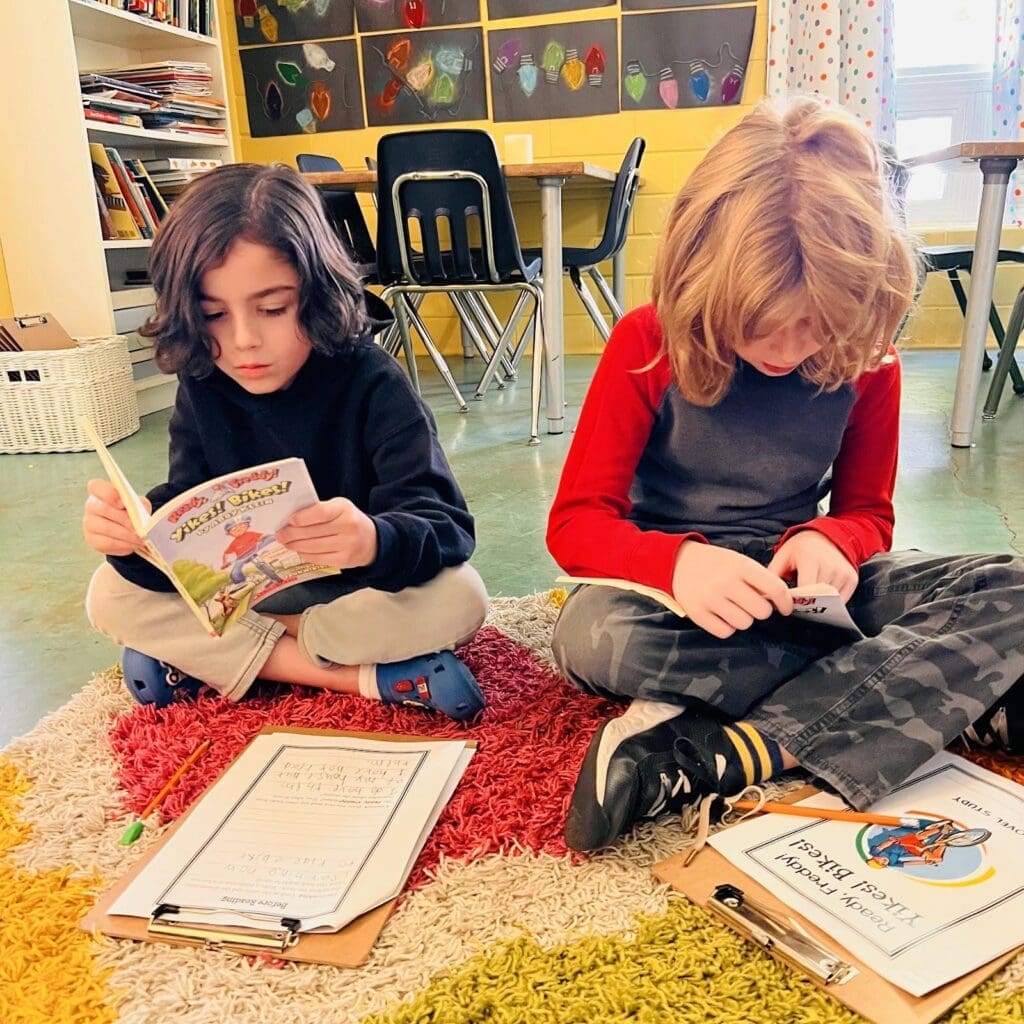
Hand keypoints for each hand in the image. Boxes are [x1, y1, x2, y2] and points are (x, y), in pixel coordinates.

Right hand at [82, 479, 149, 555]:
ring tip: (141, 539)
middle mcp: (91, 505)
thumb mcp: (139, 503)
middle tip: (140, 528)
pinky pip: (107, 543)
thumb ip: (140, 505)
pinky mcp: (92, 539)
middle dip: (124, 520)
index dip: (109, 494)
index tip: (123, 502)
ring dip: (126, 535)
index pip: (96, 486)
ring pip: (106, 528)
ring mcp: (89, 523)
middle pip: (104, 509)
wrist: (126, 528)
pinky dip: (123, 545)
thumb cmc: (132, 510)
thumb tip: (141, 517)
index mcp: (100, 490)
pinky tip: (133, 544)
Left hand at [276, 498, 377, 569]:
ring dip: (295, 545)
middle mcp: (348, 527)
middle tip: (281, 534)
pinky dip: (305, 555)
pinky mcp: (344, 560)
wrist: (372, 540)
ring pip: (313, 546)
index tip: (289, 520)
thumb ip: (318, 511)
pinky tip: (299, 551)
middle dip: (292, 534)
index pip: (319, 513)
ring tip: (286, 543)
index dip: (301, 518)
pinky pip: (318, 558)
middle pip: (312, 532)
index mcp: (344, 509)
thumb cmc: (349, 521)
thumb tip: (290, 520)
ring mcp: (347, 545)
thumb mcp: (339, 508)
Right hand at [671, 541, 793, 638]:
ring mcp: (711, 599)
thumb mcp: (738, 561)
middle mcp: (726, 582)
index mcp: (741, 566)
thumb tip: (776, 602)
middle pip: (762, 611)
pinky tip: (722, 615)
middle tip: (752, 605)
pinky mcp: (698, 613)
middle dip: (761, 610)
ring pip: (745, 623)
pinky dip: (727, 627)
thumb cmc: (715, 564)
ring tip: (734, 608)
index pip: (775, 588)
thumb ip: (758, 579)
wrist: (678, 562)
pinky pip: (725, 632)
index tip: (785, 608)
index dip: (785, 602)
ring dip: (744, 619)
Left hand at [767, 530, 858, 600]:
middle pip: (818, 596)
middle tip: (796, 606)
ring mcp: (844, 572)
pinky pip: (843, 599)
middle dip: (807, 603)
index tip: (787, 604)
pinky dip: (832, 602)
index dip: (796, 600)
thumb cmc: (801, 547)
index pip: (805, 589)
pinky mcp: (852, 579)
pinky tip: (822, 596)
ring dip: (820, 603)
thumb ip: (773, 574)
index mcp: (811, 559)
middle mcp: (830, 565)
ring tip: (809, 600)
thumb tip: (764, 595)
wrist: (827, 535)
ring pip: (831, 600)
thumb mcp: (783, 555)